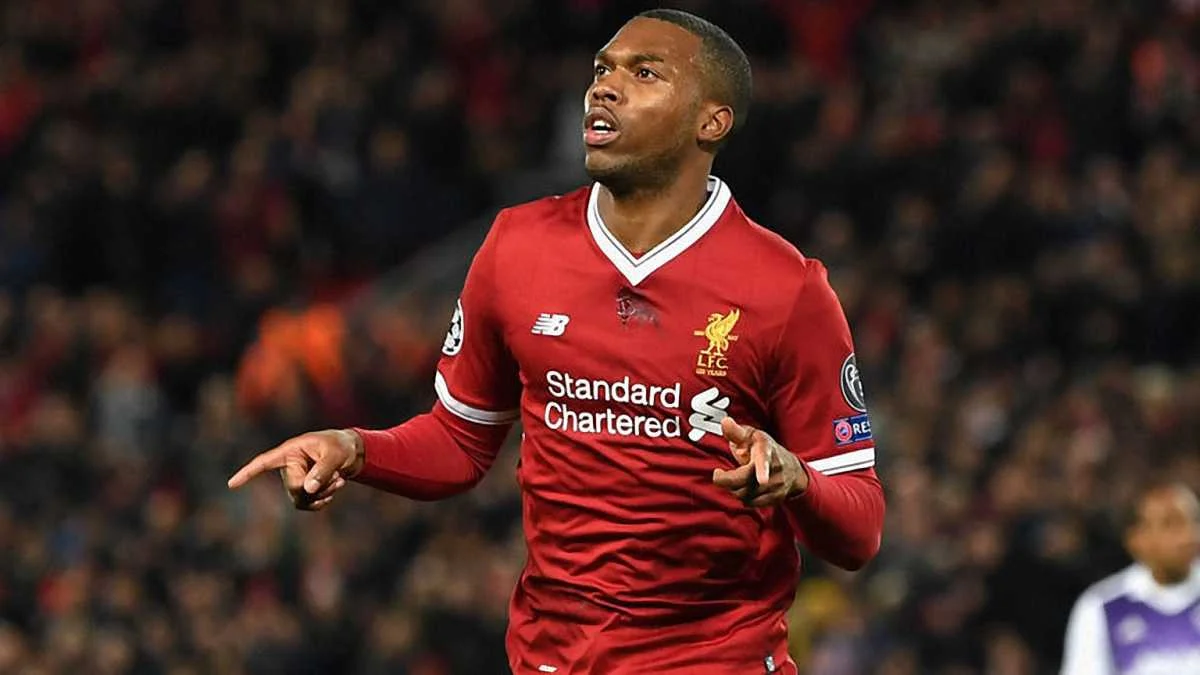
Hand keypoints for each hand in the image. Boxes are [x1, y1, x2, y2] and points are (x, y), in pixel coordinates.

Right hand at [227, 429, 363, 510]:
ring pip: (300, 499)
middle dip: (316, 487)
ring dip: (322, 494)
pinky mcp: (304, 490)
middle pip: (293, 488)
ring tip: (339, 480)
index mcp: (290, 451)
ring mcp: (296, 479)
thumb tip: (308, 491)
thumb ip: (323, 470)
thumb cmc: (340, 446)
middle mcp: (289, 466)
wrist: (352, 452)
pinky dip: (322, 501)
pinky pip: (306, 504)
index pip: (264, 462)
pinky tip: (336, 489)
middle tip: (336, 477)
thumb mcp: (335, 454)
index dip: (248, 473)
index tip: (231, 484)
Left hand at [712, 417, 808, 506]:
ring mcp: (777, 485)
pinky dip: (743, 497)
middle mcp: (775, 468)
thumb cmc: (764, 448)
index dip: (763, 470)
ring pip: (747, 494)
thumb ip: (735, 431)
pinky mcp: (776, 498)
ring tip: (734, 478)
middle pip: (747, 481)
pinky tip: (743, 488)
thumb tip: (725, 422)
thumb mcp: (751, 435)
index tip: (763, 480)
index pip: (764, 460)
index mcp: (766, 450)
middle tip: (717, 474)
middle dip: (728, 480)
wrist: (792, 469)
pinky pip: (752, 503)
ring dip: (734, 488)